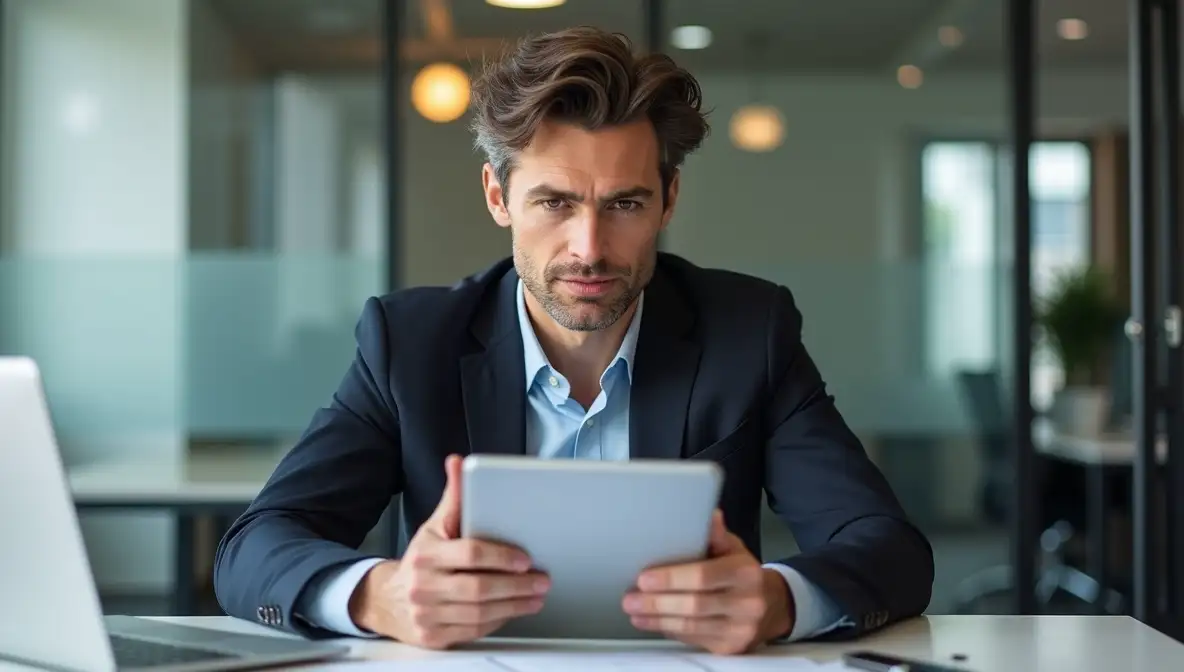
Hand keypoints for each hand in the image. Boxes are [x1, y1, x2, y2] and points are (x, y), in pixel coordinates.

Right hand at [349, 455, 549, 648]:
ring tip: (535, 597)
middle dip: (516, 586)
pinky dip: (497, 621)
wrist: (386, 599)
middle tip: (541, 581)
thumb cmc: (420, 559)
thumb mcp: (435, 526)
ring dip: (514, 606)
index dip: (501, 556)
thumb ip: (454, 498)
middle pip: (479, 588)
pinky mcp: (432, 636)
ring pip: (479, 614)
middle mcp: (423, 585)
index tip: (525, 559)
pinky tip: (513, 610)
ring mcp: (426, 614)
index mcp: (426, 554)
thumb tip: (458, 462)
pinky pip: (473, 630)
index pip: (470, 553)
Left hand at [622, 510, 793, 654]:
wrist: (773, 606)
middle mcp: (747, 603)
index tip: (644, 579)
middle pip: (694, 605)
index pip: (703, 576)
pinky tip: (654, 622)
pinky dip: (670, 630)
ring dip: (658, 619)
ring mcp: (740, 629)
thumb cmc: (744, 573)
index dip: (671, 579)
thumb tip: (708, 514)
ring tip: (635, 612)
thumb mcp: (735, 549)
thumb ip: (716, 535)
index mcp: (745, 573)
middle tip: (630, 599)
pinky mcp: (731, 647)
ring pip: (691, 626)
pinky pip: (694, 639)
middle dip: (656, 603)